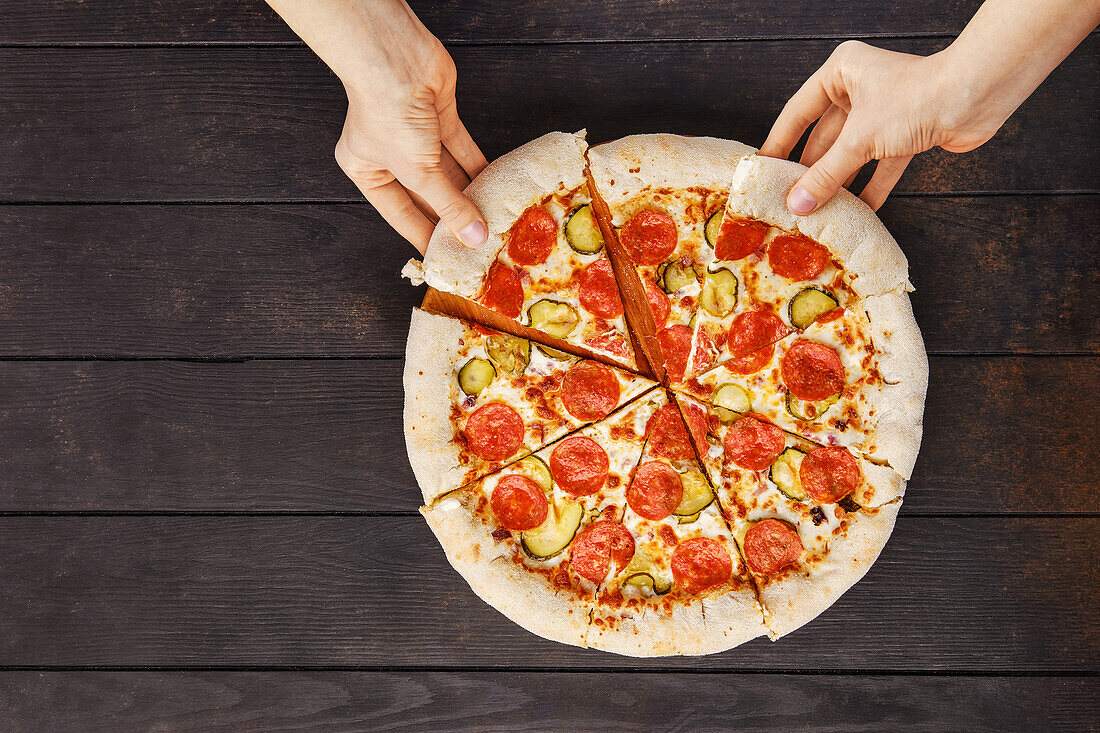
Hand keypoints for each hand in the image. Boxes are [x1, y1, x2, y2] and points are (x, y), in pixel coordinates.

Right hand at [267, 0, 488, 252]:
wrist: (395, 58)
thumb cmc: (387, 112)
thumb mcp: (418, 171)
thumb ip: (448, 206)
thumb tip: (472, 237)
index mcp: (368, 171)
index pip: (402, 214)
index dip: (426, 237)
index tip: (448, 260)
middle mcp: (390, 153)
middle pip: (428, 194)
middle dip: (453, 215)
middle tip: (478, 241)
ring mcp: (416, 134)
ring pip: (448, 171)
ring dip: (470, 192)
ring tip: (493, 218)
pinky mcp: (438, 115)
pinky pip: (460, 147)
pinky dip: (477, 165)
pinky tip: (495, 185)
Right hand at [761, 0, 1099, 214]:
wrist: (977, 95)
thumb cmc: (916, 98)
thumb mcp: (860, 139)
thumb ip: (826, 174)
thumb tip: (797, 205)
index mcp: (841, 73)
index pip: (798, 113)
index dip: (779, 143)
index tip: (761, 170)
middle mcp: (860, 89)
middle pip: (824, 137)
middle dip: (809, 170)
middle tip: (786, 198)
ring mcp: (883, 113)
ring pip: (851, 153)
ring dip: (837, 182)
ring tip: (815, 210)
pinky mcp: (906, 133)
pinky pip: (880, 165)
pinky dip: (870, 187)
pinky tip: (857, 211)